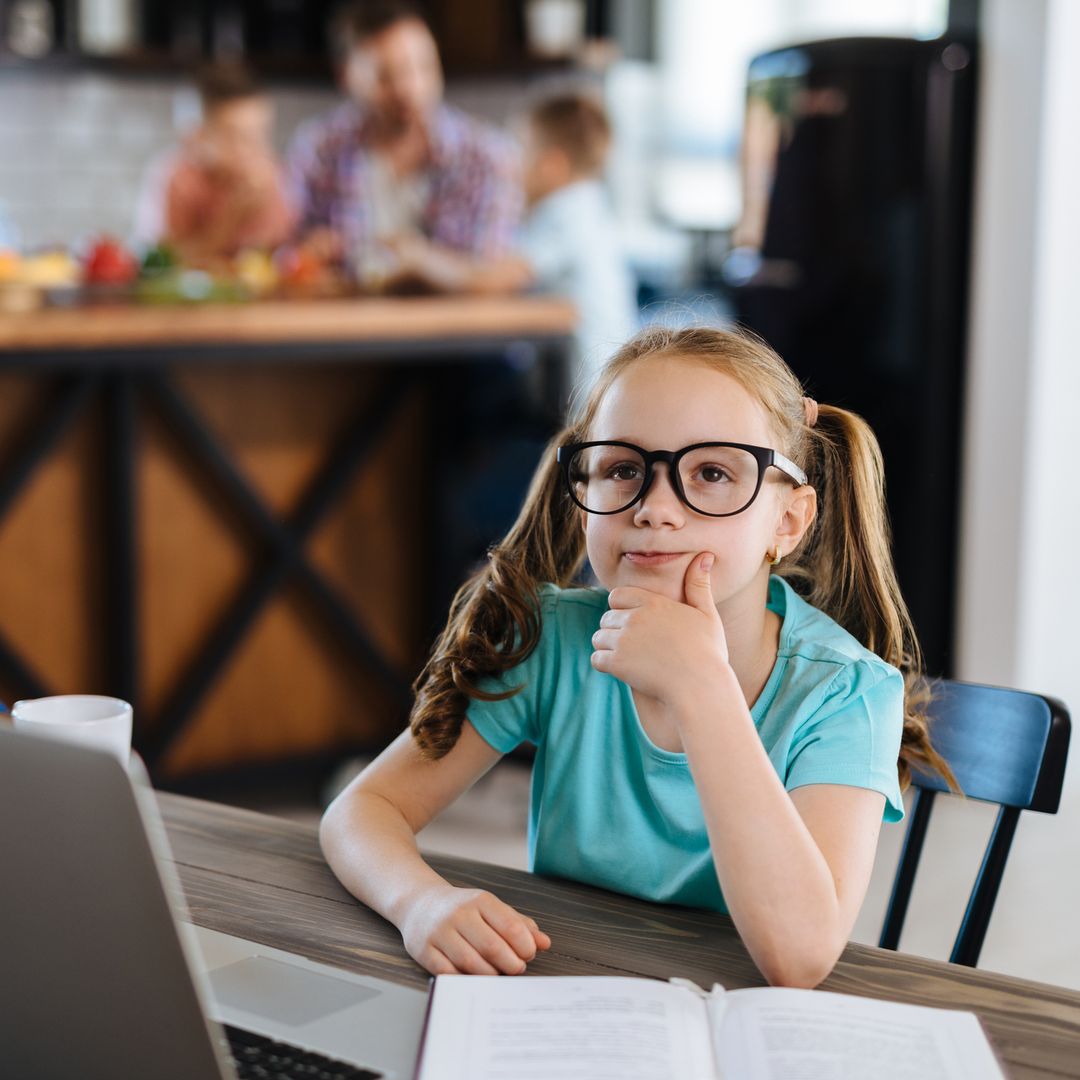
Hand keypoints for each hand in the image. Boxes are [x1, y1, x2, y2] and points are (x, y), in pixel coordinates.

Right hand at [400, 884, 550, 975]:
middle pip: (492, 946)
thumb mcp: (490, 908)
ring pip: (470, 962)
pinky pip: (448, 972)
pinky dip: (464, 979)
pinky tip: (473, 978)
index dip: (525, 946)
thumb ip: (518, 924)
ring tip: (498, 974)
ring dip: (490, 974)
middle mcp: (459, 914)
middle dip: (511, 964)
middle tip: (517, 968)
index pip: (510, 926)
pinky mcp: (424, 950)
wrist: (419, 903)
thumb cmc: (462, 909)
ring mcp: (439, 932)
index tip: (529, 954)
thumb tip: (545, 943)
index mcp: (480, 900)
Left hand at [590, 552, 729, 704]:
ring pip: (599, 637)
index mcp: (653, 603)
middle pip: (606, 617)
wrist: (700, 687)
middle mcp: (634, 618)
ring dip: (607, 646)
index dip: (621, 608)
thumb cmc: (708, 652)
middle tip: (629, 643)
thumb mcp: (707, 614)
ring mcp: (623, 640)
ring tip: (625, 656)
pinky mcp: (617, 663)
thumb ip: (699, 584)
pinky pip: (597, 659)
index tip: (632, 621)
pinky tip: (620, 670)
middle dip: (614, 628)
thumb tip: (705, 555)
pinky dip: (605, 664)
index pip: (617, 596)